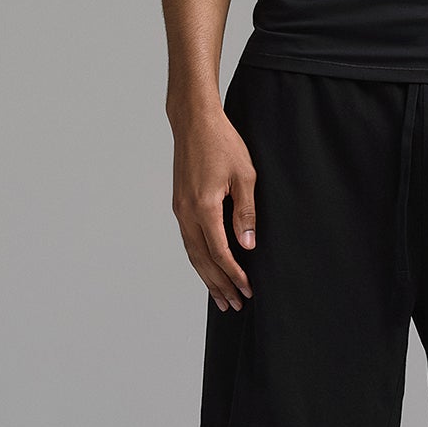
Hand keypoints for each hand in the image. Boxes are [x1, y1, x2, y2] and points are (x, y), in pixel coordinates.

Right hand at [171, 105, 257, 309]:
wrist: (194, 122)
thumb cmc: (222, 143)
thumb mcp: (244, 175)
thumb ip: (246, 213)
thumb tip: (248, 246)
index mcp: (203, 207)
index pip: (220, 252)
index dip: (234, 274)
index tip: (248, 289)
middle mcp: (187, 213)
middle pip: (202, 260)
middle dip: (219, 285)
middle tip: (235, 305)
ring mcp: (180, 210)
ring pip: (192, 253)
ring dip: (207, 277)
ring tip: (221, 298)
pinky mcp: (179, 205)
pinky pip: (188, 241)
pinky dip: (198, 260)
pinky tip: (207, 269)